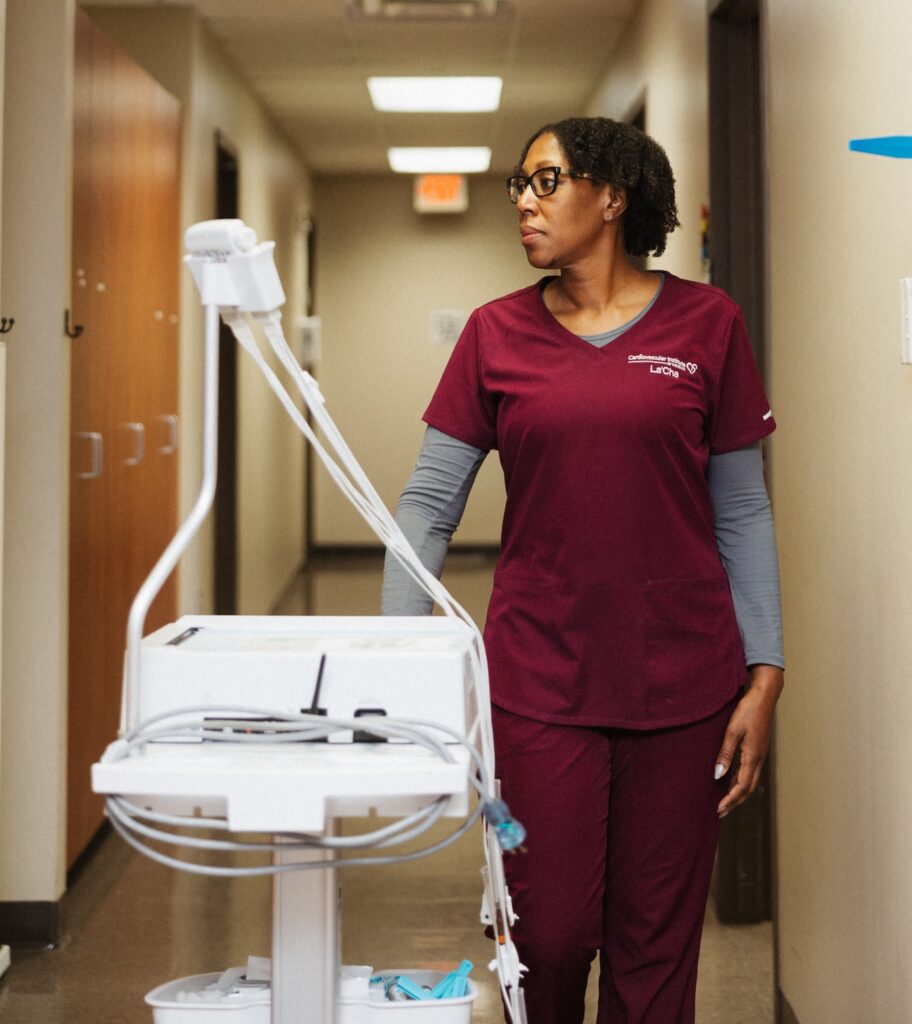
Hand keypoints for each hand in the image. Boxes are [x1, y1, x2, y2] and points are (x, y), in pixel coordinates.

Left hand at [714, 665, 783, 817]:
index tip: (719, 809)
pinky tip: (732, 781)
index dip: (730, 800)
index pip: (742, 786)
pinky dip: (741, 781)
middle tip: (721, 812)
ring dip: (738, 793)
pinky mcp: (757, 749)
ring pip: (750, 781)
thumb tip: (718, 776)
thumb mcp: (732, 731)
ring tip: (725, 802)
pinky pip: (750, 771)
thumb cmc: (747, 710)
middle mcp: (759, 759)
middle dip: (734, 802)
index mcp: (753, 756)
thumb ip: (725, 754)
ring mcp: (760, 754)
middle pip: (748, 788)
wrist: (763, 695)